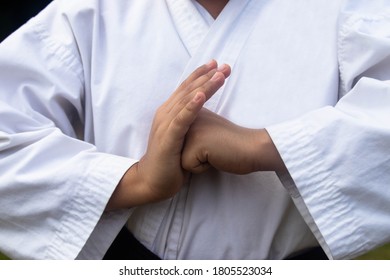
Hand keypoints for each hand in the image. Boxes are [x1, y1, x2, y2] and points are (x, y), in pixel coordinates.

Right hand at [107, 61, 230, 209]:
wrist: (153, 181)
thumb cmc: (169, 160)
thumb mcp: (180, 137)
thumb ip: (188, 122)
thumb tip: (201, 113)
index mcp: (169, 112)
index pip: (186, 89)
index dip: (200, 75)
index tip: (216, 64)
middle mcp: (165, 114)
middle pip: (188, 91)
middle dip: (206, 77)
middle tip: (223, 65)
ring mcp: (165, 125)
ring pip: (186, 101)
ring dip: (203, 87)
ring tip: (219, 75)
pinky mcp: (168, 138)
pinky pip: (181, 120)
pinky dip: (191, 107)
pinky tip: (201, 97)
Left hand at [181, 108, 285, 174]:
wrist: (253, 148)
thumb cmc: (233, 145)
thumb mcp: (209, 132)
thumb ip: (193, 131)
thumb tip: (178, 142)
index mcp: (192, 113)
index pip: (179, 141)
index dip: (195, 149)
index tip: (213, 141)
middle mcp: (189, 117)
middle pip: (178, 150)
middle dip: (195, 155)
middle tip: (215, 146)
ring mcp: (191, 129)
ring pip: (181, 159)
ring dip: (198, 162)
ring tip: (215, 151)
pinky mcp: (195, 143)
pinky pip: (189, 166)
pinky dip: (203, 168)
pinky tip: (216, 156)